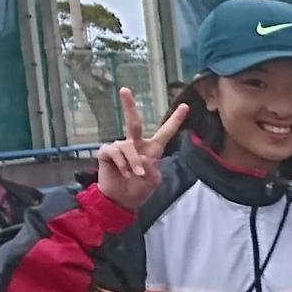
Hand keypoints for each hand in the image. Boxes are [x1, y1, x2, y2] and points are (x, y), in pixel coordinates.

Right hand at [94, 87, 187, 211]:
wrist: (122, 200)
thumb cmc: (139, 189)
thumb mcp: (153, 180)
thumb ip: (152, 168)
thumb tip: (142, 158)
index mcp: (151, 150)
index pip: (165, 132)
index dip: (175, 120)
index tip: (185, 106)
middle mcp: (135, 145)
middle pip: (134, 123)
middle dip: (129, 106)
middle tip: (124, 90)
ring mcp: (120, 147)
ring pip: (128, 146)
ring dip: (133, 162)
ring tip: (134, 175)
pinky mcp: (107, 153)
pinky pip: (115, 152)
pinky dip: (123, 164)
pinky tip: (124, 173)